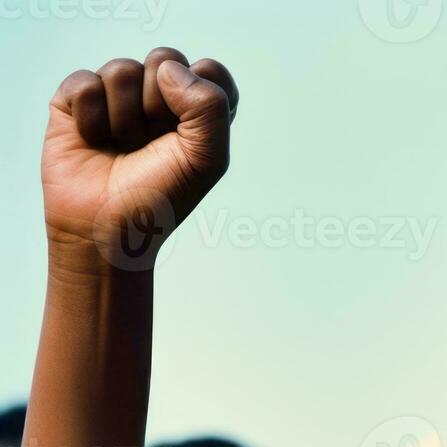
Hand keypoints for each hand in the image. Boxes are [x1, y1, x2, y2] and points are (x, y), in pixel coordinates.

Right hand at [42, 47, 237, 272]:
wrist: (107, 228)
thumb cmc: (161, 198)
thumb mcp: (207, 160)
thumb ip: (210, 106)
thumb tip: (168, 67)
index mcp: (196, 110)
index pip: (210, 70)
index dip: (201, 95)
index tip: (190, 133)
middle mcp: (159, 98)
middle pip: (165, 59)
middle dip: (160, 105)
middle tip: (152, 142)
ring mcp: (117, 96)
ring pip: (123, 69)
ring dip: (125, 119)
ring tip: (123, 146)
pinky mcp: (77, 99)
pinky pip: (86, 81)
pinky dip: (91, 117)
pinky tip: (94, 141)